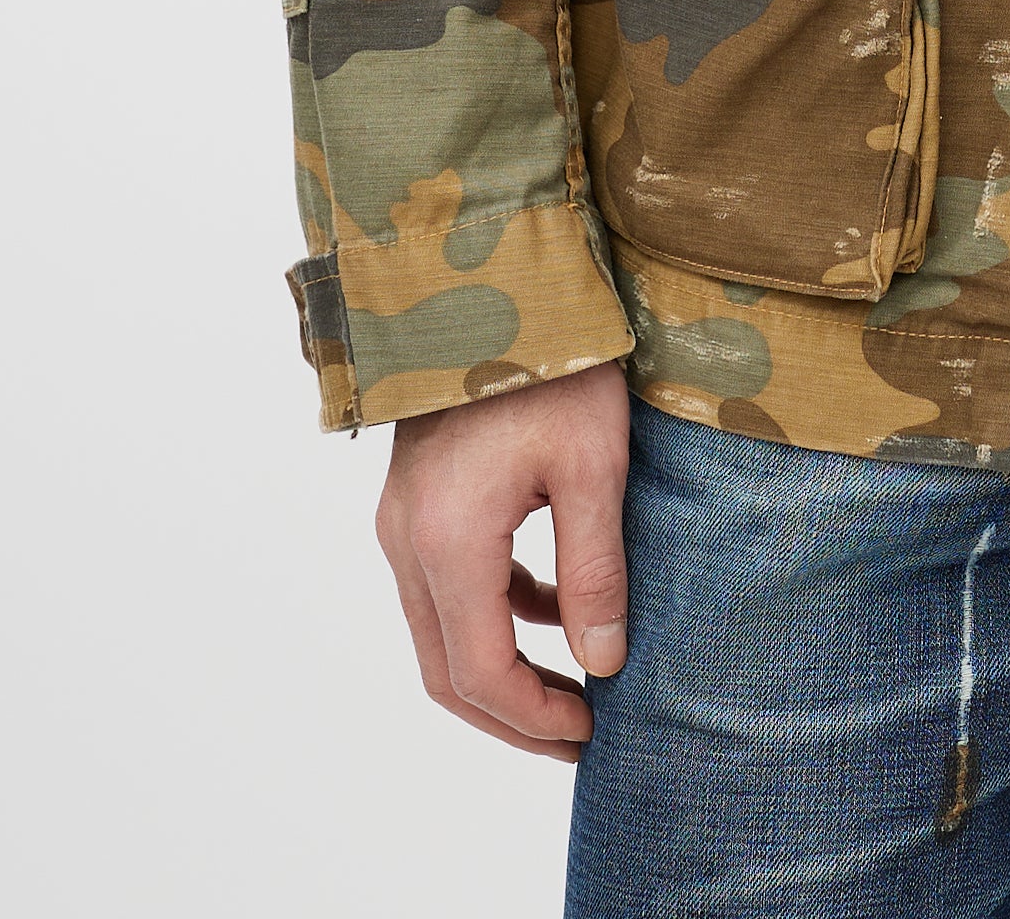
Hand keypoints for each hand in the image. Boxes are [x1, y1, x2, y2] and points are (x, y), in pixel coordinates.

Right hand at [376, 360, 631, 756]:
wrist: (494, 274)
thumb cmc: (551, 359)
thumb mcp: (591, 465)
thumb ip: (594, 570)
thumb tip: (605, 661)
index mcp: (449, 540)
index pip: (480, 672)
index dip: (534, 717)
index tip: (591, 731)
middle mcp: (408, 539)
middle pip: (448, 667)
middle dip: (512, 713)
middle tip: (578, 735)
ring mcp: (404, 517)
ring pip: (440, 630)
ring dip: (501, 667)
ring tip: (574, 684)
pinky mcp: (417, 496)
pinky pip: (444, 584)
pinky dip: (492, 612)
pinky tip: (550, 604)